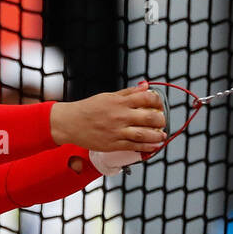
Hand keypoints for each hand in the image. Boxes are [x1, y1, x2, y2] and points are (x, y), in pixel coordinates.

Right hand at [50, 85, 165, 151]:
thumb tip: (145, 86)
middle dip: (160, 120)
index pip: (146, 98)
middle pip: (149, 117)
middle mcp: (120, 116)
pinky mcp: (114, 144)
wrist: (70, 123)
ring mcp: (117, 131)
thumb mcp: (108, 96)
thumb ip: (128, 93)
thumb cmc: (88, 109)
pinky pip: (134, 146)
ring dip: (157, 136)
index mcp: (119, 102)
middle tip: (162, 121)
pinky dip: (147, 147)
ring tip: (162, 136)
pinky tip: (154, 146)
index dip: (157, 101)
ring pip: (144, 134)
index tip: (159, 105)